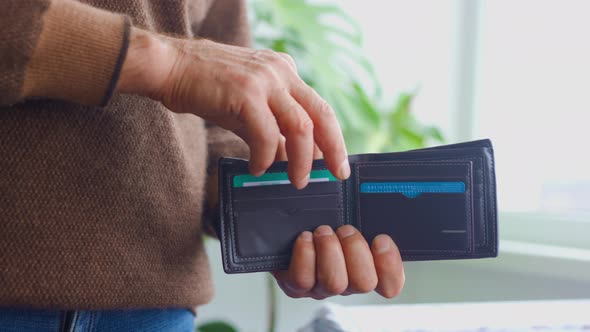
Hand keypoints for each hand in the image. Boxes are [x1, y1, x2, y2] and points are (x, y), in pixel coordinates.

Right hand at [118, 28, 348, 187]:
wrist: (170, 67)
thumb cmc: (207, 89)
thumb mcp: (248, 109)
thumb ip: (272, 131)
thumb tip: (291, 160)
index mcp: (285, 71)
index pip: (320, 108)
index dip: (333, 138)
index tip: (337, 163)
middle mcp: (281, 72)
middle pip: (321, 114)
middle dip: (332, 150)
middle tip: (333, 175)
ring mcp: (265, 80)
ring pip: (300, 127)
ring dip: (300, 160)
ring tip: (295, 181)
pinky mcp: (246, 93)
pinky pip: (267, 135)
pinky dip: (266, 157)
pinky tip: (258, 168)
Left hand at [273, 225, 404, 298]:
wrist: (285, 229)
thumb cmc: (322, 220)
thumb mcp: (349, 215)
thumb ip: (368, 217)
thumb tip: (380, 206)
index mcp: (366, 269)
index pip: (390, 284)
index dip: (389, 265)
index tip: (380, 239)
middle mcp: (346, 283)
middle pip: (364, 283)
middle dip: (355, 249)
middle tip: (345, 229)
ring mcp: (321, 288)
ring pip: (335, 283)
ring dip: (330, 251)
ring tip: (323, 231)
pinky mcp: (296, 287)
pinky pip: (303, 279)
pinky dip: (305, 254)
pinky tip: (305, 238)